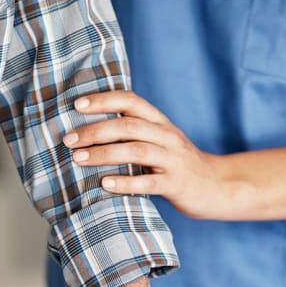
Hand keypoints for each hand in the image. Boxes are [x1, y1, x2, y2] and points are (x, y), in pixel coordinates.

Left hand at [63, 90, 235, 219]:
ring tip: (78, 159)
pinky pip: (149, 182)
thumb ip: (133, 133)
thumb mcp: (159, 141)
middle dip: (95, 130)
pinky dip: (125, 182)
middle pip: (128, 125)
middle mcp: (167, 136)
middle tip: (68, 139)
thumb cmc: (178, 164)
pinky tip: (105, 184)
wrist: (217, 186)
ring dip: (104, 153)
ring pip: (136, 150)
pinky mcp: (176, 184)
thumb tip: (90, 129)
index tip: (77, 105)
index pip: (131, 102)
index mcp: (160, 122)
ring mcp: (173, 160)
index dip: (104, 100)